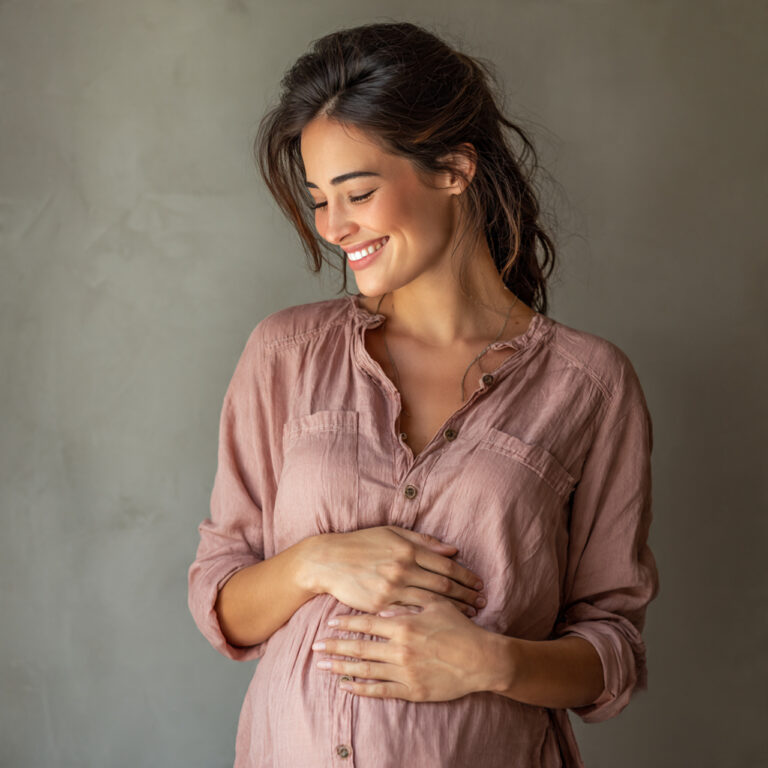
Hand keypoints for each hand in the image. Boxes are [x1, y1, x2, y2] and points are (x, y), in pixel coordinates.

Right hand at [299, 526, 484, 617]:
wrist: (328, 561)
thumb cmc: (361, 543)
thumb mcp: (392, 533)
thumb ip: (423, 541)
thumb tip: (452, 549)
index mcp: (407, 549)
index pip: (446, 565)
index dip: (466, 576)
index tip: (479, 584)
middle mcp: (403, 568)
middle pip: (443, 585)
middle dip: (466, 594)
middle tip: (482, 602)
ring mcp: (391, 588)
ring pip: (431, 601)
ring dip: (454, 609)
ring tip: (470, 614)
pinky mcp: (380, 605)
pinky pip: (410, 613)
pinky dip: (429, 617)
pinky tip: (441, 622)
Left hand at [311, 593, 491, 700]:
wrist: (481, 659)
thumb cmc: (460, 628)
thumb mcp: (435, 606)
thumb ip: (409, 603)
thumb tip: (386, 607)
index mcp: (404, 624)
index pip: (367, 623)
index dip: (346, 623)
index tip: (329, 623)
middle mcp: (400, 648)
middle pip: (359, 648)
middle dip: (334, 647)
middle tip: (314, 647)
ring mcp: (405, 671)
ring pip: (365, 670)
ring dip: (342, 668)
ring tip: (323, 667)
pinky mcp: (412, 691)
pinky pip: (381, 691)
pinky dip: (361, 689)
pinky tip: (346, 686)